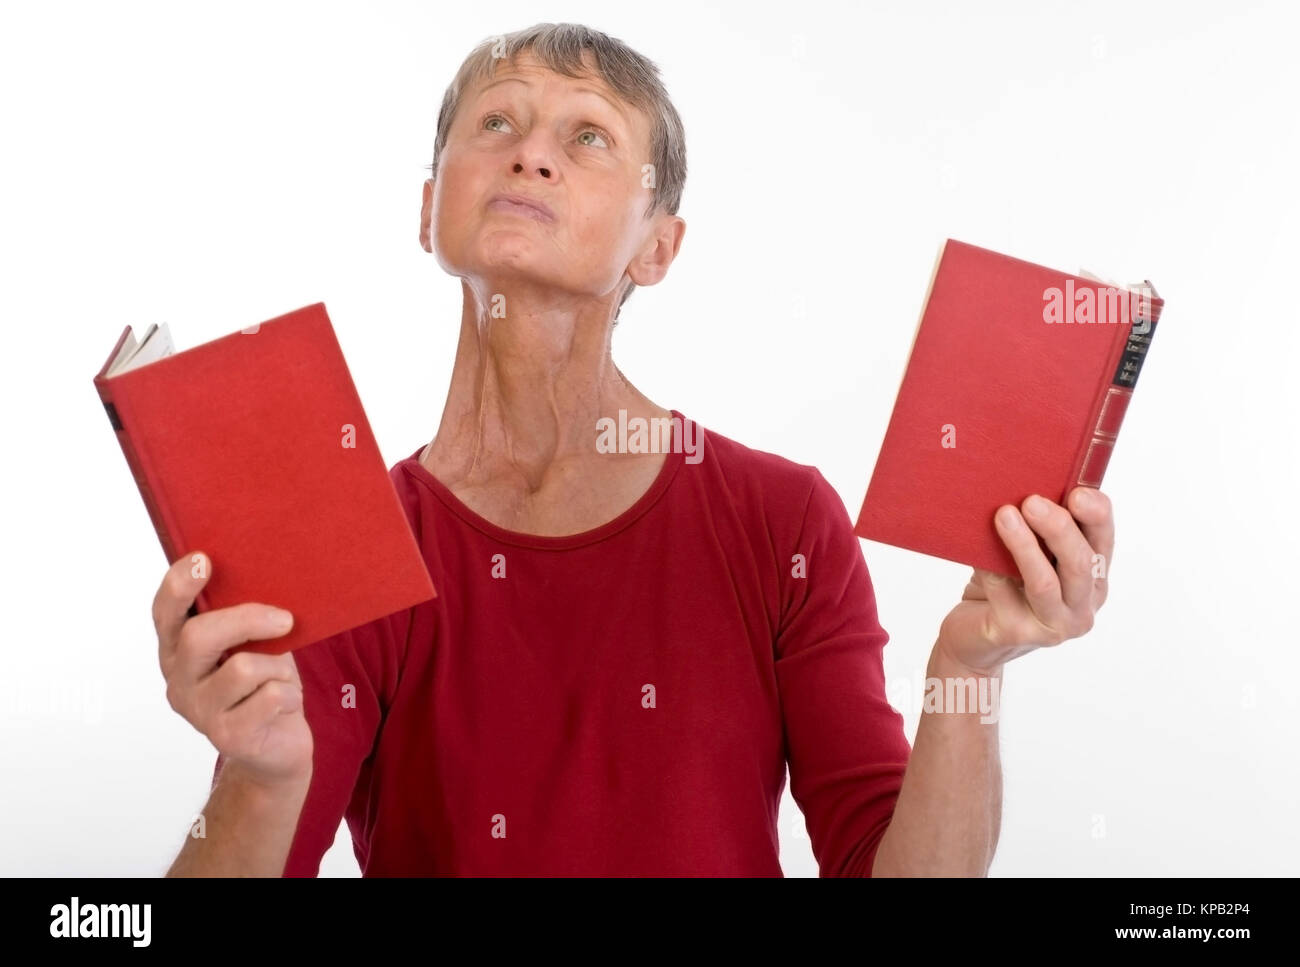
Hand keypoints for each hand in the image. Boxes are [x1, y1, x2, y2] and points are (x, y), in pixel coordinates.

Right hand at [153, 551, 312, 788]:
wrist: (278, 748)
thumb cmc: (266, 685)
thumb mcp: (254, 645)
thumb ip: (245, 619)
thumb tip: (264, 578)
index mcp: (179, 650)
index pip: (165, 613)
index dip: (180, 585)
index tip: (203, 559)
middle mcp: (179, 680)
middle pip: (199, 637)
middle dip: (248, 619)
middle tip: (285, 620)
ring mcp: (199, 711)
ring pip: (243, 668)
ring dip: (278, 666)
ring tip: (281, 677)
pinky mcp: (226, 737)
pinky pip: (269, 697)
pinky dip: (290, 693)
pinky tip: (286, 703)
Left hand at [936, 487, 1113, 674]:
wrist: (972, 637)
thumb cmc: (1003, 586)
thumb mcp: (1027, 556)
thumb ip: (1038, 531)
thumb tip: (1022, 485)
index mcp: (1092, 580)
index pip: (1104, 542)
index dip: (1097, 516)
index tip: (1078, 493)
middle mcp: (1081, 607)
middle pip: (1079, 563)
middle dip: (1058, 528)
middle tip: (1032, 501)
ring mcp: (1052, 626)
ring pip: (1044, 582)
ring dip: (1024, 546)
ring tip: (1004, 515)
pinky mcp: (1016, 633)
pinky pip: (1003, 593)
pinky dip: (989, 567)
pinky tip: (975, 550)